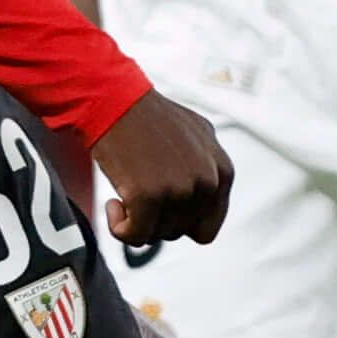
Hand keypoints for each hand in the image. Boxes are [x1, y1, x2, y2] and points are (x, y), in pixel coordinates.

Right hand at [95, 88, 233, 245]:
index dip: (179, 222)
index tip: (161, 209)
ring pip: (157, 235)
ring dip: (136, 222)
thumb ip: (209, 167)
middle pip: (180, 231)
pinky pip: (135, 237)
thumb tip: (208, 195)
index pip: (207, 225)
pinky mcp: (149, 196)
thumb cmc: (149, 116)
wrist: (115, 100)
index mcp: (222, 171)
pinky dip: (119, 228)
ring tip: (126, 192)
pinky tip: (113, 204)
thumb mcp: (198, 135)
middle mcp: (206, 182)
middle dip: (157, 220)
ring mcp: (179, 190)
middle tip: (138, 195)